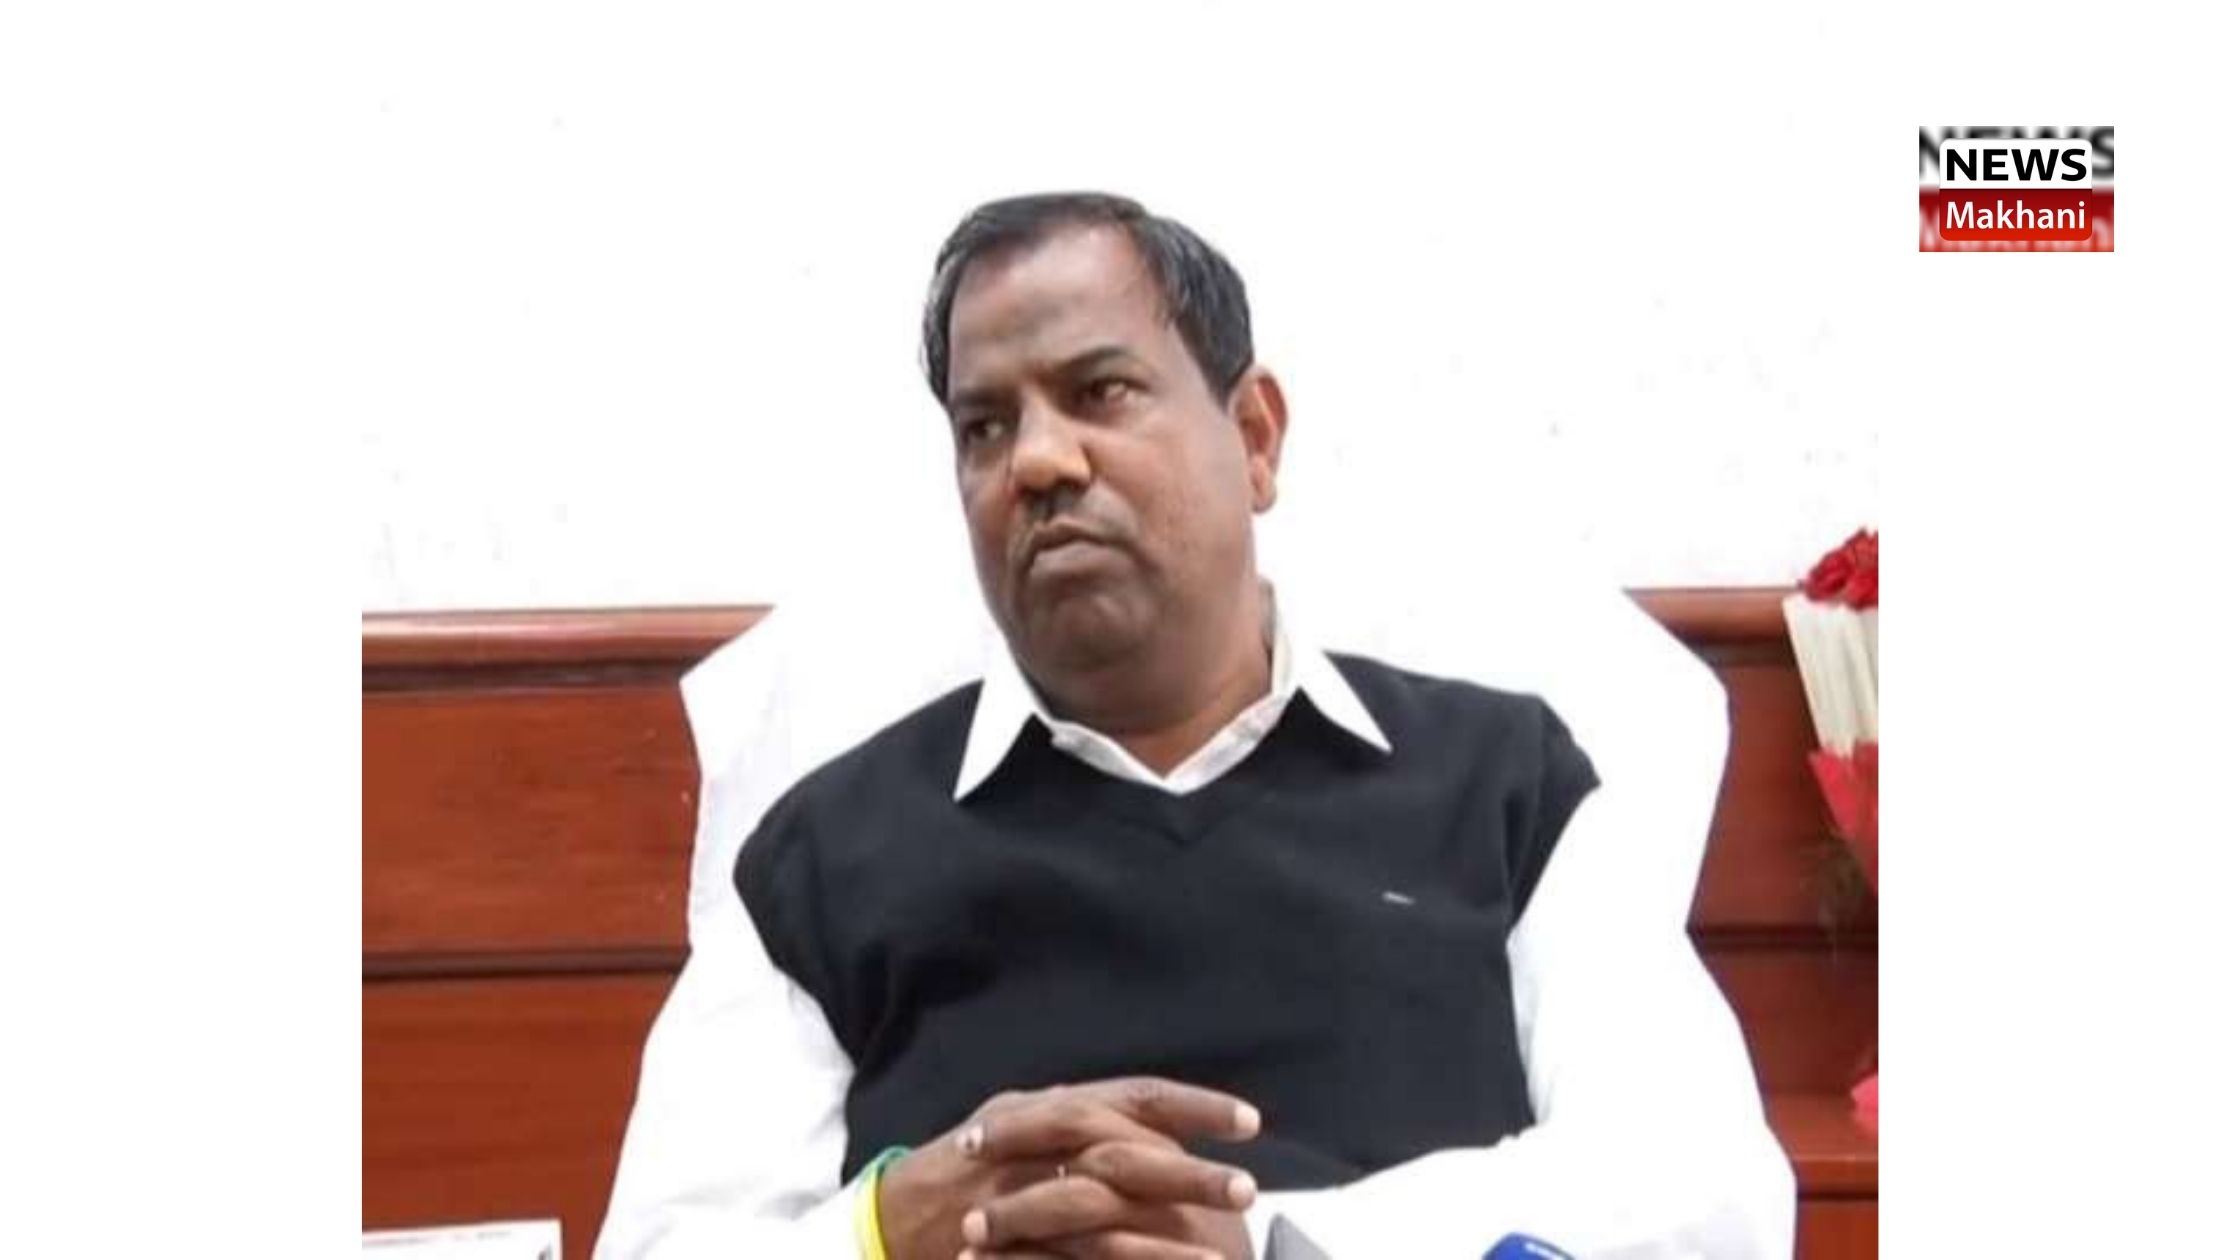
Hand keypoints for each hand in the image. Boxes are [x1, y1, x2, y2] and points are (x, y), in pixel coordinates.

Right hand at [877, 1078, 1260, 1259]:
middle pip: (1125, 1150)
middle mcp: (1038, 1139)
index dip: (1193, 1106)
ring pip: (1103, 1210)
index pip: (1134, 1095)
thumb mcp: (1024, 1125)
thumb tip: (1156, 1124)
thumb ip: (1084, 1121)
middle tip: (1247, 1189)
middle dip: (1189, 1171)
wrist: (891, 1216)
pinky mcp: (1007, 1245)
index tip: (1250, 1122)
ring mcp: (1018, 1193)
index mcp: (1051, 1105)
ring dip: (1166, 1236)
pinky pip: (1070, 1259)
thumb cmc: (971, 1167)